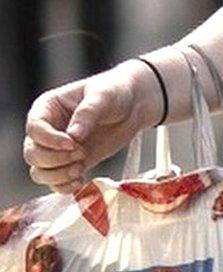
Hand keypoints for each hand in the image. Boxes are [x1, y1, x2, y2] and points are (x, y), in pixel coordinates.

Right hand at [22, 62, 154, 192]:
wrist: (133, 105)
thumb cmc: (114, 92)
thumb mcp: (102, 96)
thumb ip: (87, 114)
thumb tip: (73, 136)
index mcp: (47, 109)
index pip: (35, 130)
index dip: (49, 140)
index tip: (72, 143)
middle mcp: (46, 131)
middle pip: (32, 154)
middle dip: (55, 159)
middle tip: (81, 153)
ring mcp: (56, 149)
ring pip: (39, 172)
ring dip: (57, 175)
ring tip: (80, 168)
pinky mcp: (69, 163)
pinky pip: (55, 182)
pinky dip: (64, 186)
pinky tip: (80, 180)